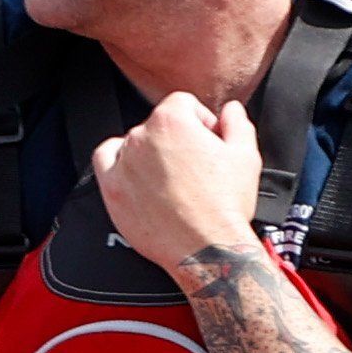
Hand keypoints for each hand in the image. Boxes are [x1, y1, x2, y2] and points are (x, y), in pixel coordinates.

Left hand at [91, 93, 264, 280]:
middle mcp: (141, 137)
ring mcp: (123, 164)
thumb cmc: (225, 205)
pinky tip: (139, 176)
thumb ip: (237, 122)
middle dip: (178, 139)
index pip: (183, 104)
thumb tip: (230, 110)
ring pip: (133, 143)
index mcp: (172, 120)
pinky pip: (105, 161)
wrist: (206, 249)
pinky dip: (119, 163)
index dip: (200, 121)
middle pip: (158, 124)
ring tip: (171, 177)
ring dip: (151, 152)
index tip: (208, 140)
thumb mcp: (246, 155)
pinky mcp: (112, 190)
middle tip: (195, 166)